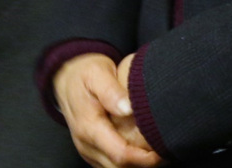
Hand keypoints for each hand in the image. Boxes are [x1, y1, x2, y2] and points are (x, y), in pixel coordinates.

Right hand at [53, 52, 161, 167]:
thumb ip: (111, 91)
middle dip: (144, 165)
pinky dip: (127, 163)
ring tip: (157, 153)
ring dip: (136, 165)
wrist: (66, 78)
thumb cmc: (84, 74)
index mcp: (89, 127)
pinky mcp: (91, 151)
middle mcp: (86, 144)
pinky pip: (110, 165)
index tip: (163, 151)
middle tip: (166, 152)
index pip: (120, 154)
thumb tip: (127, 108)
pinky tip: (142, 152)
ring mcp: (87, 150)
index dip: (144, 158)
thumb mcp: (97, 73)